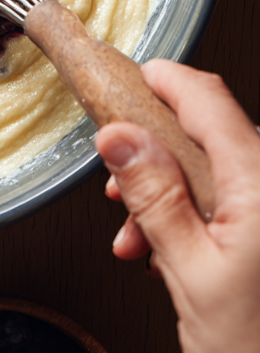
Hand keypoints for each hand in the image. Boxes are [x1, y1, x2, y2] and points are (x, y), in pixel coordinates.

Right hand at [96, 59, 259, 352]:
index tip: (128, 79)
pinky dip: (196, 217)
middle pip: (208, 135)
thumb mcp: (190, 274)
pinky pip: (234, 201)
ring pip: (216, 171)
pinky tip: (169, 255)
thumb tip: (120, 138)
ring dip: (170, 196)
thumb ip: (154, 197)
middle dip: (154, 158)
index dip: (164, 81)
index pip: (208, 99)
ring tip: (139, 240)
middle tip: (118, 186)